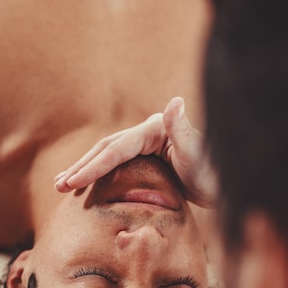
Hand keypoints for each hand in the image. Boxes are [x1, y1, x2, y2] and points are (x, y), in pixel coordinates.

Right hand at [54, 96, 216, 207]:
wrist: (229, 185)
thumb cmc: (216, 173)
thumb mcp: (200, 155)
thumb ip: (184, 131)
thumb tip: (174, 102)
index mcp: (156, 129)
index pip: (116, 149)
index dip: (91, 166)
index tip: (71, 182)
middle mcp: (149, 132)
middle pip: (107, 149)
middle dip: (82, 167)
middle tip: (58, 185)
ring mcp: (149, 145)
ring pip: (109, 156)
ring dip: (86, 169)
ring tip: (62, 184)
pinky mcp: (150, 158)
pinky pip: (118, 165)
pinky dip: (100, 174)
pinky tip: (88, 184)